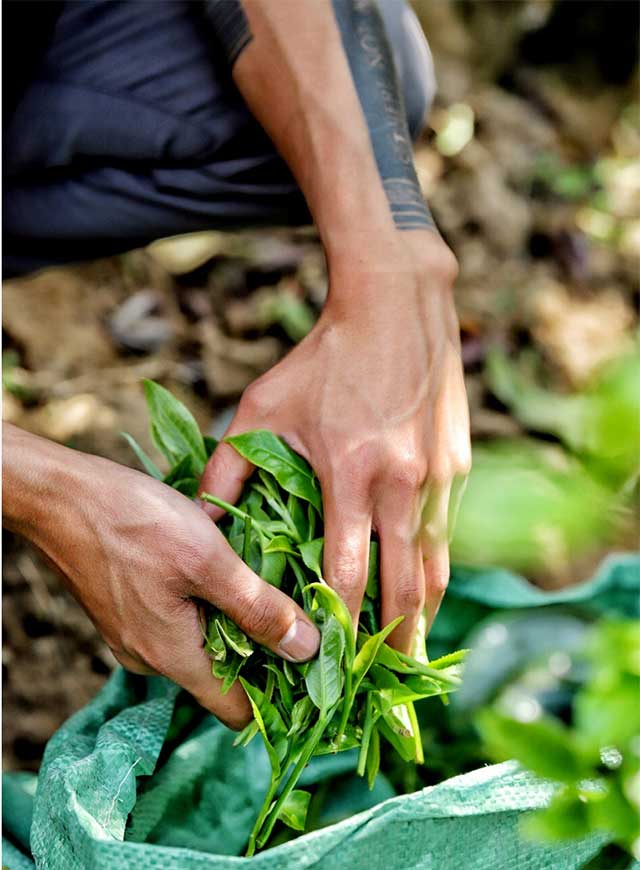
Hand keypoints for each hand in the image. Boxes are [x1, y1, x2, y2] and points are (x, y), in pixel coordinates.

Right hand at [2, 426, 319, 728]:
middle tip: (306, 614)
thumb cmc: (134, 523)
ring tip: (274, 585)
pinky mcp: (128, 610)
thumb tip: (307, 650)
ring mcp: (136, 635)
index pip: (236, 709)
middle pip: (224, 675)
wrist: (62, 496)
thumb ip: (258, 608)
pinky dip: (209, 604)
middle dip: (265, 650)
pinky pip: (180, 621)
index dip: (280, 697)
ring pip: (203, 644)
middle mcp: (152, 658)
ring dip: (237, 621)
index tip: (317, 669)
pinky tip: (230, 571)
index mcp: (173, 658)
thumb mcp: (209, 562)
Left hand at [200, 232, 470, 653]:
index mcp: (350, 475)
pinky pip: (446, 530)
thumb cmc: (324, 358)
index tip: (330, 662)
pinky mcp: (458, 464)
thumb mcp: (263, 407)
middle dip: (392, 640)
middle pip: (403, 586)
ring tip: (412, 651)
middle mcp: (402, 484)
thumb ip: (229, 468)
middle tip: (383, 681)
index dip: (339, 625)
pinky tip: (425, 586)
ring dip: (423, 613)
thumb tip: (202, 519)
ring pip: (436, 564)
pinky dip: (436, 567)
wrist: (395, 305)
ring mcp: (438, 475)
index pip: (347, 573)